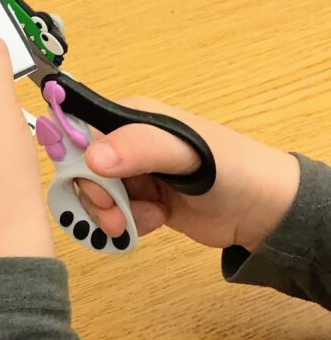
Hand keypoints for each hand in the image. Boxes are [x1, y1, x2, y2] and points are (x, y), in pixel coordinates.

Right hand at [79, 97, 299, 251]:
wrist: (260, 210)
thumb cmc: (229, 169)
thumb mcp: (186, 153)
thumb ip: (140, 149)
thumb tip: (92, 158)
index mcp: (130, 116)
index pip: (80, 134)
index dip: (79, 165)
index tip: (97, 191)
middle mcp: (125, 141)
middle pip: (82, 171)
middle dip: (98, 199)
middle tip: (119, 218)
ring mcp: (131, 172)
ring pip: (95, 197)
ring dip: (115, 214)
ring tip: (150, 217)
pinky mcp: (139, 199)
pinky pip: (113, 214)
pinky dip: (129, 223)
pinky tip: (157, 220)